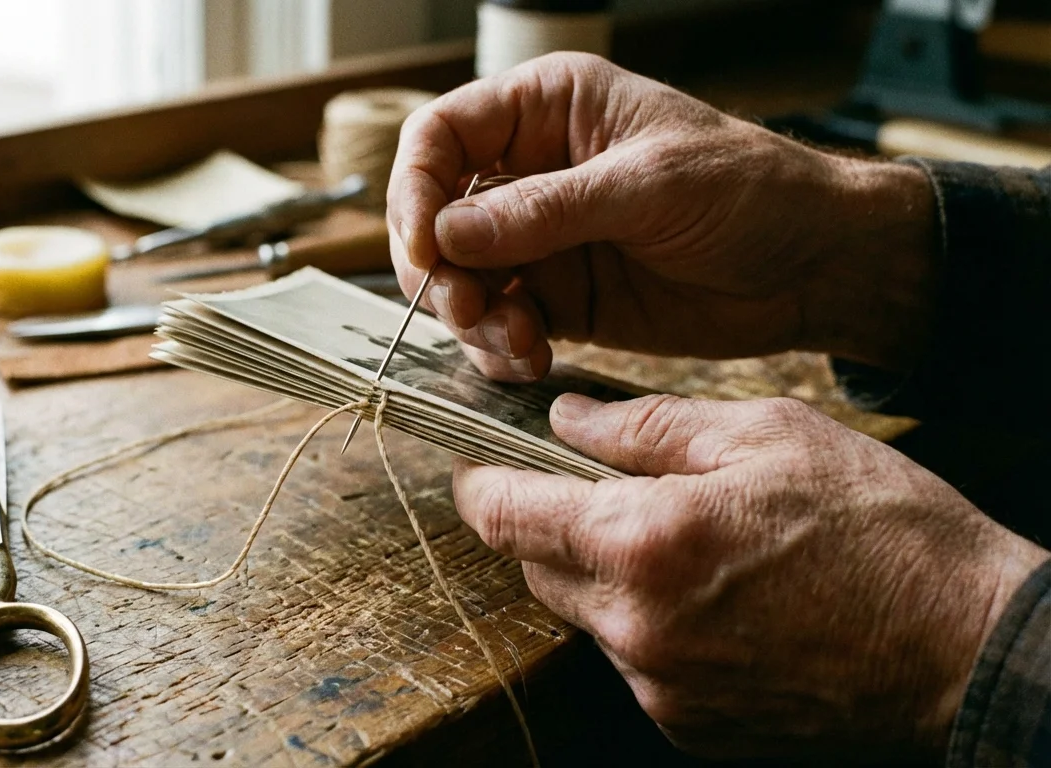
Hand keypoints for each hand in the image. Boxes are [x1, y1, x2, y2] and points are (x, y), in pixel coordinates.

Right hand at [388, 53, 936, 381]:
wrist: (816, 265)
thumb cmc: (752, 191)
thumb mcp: (651, 186)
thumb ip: (546, 210)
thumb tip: (447, 231)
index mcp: (548, 110)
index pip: (440, 136)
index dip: (414, 190)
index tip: (423, 249)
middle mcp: (531, 171)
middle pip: (435, 218)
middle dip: (441, 271)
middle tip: (470, 309)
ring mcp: (542, 240)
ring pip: (460, 280)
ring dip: (471, 320)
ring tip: (518, 344)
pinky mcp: (561, 299)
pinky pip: (499, 325)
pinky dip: (500, 349)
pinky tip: (533, 360)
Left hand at [452, 393, 1046, 758]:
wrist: (969, 648)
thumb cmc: (883, 532)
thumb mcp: (768, 436)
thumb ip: (647, 426)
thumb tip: (569, 418)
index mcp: (643, 545)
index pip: (502, 516)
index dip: (478, 482)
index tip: (478, 463)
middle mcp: (636, 628)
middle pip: (535, 567)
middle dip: (551, 523)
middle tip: (605, 488)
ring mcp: (660, 687)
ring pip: (585, 615)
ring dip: (605, 573)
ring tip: (685, 540)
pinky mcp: (688, 725)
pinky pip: (633, 660)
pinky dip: (647, 622)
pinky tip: (714, 595)